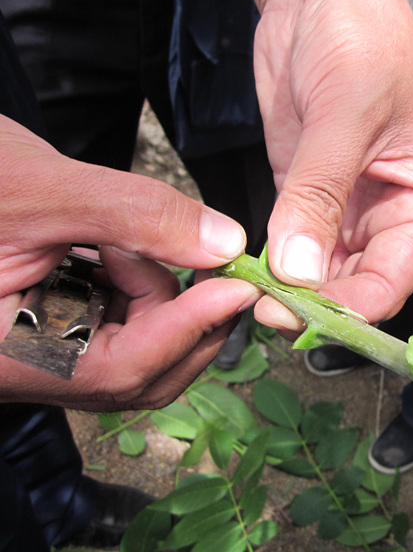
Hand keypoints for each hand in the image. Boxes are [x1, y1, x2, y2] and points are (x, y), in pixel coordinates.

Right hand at [0, 115, 260, 409]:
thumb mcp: (43, 188)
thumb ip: (137, 216)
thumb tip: (224, 244)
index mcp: (1, 356)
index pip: (118, 370)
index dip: (187, 329)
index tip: (239, 287)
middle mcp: (20, 369)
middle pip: (137, 374)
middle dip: (181, 315)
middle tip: (207, 260)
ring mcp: (37, 354)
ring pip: (135, 349)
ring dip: (152, 294)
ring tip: (116, 239)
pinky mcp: (50, 331)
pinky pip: (115, 325)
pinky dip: (135, 287)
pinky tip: (112, 250)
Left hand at [233, 0, 412, 330]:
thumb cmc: (362, 40)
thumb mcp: (346, 116)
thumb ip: (320, 194)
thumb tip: (297, 270)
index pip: (394, 278)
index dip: (352, 307)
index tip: (302, 316)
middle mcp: (390, 213)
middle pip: (357, 284)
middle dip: (315, 302)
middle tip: (265, 311)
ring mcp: (346, 206)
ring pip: (322, 271)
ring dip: (290, 287)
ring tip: (252, 294)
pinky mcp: (306, 194)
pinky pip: (291, 242)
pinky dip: (272, 261)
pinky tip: (248, 270)